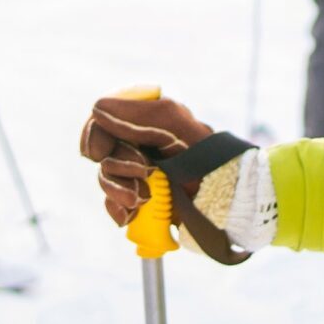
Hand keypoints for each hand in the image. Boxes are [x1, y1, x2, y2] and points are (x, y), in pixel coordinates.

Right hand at [79, 91, 253, 263]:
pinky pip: (114, 206)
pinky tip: (134, 214)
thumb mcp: (173, 122)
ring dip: (119, 190)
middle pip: (102, 152)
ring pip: (106, 179)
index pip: (103, 120)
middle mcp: (140, 146)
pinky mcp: (142, 203)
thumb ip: (137, 112)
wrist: (227, 202)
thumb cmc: (206, 156)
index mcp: (145, 121)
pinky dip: (119, 210)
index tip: (97, 150)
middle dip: (118, 165)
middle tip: (144, 171)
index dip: (96, 134)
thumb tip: (97, 109)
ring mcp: (139, 176)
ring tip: (145, 198)